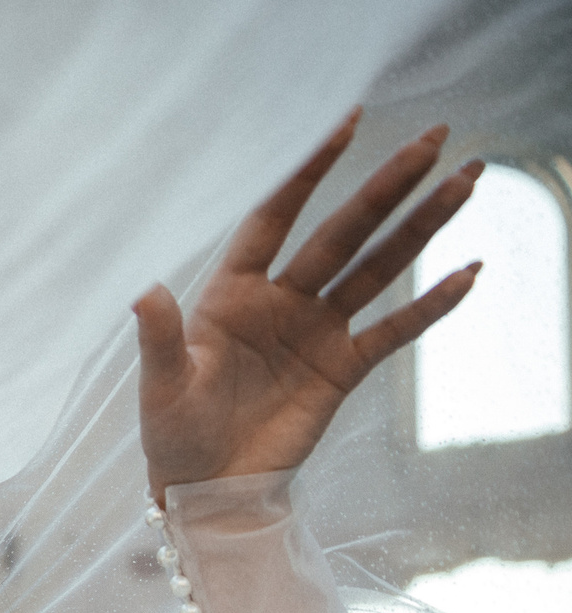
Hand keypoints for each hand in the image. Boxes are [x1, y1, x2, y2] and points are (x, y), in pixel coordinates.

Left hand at [135, 112, 482, 505]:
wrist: (206, 490)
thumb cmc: (173, 435)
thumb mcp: (161, 388)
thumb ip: (160, 339)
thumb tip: (144, 293)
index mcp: (232, 294)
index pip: (274, 216)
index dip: (308, 171)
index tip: (346, 122)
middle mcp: (280, 302)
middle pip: (342, 231)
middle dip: (386, 185)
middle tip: (435, 137)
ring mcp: (315, 332)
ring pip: (376, 267)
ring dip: (421, 226)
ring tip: (466, 182)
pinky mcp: (341, 369)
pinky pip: (393, 331)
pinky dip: (430, 306)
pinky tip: (468, 273)